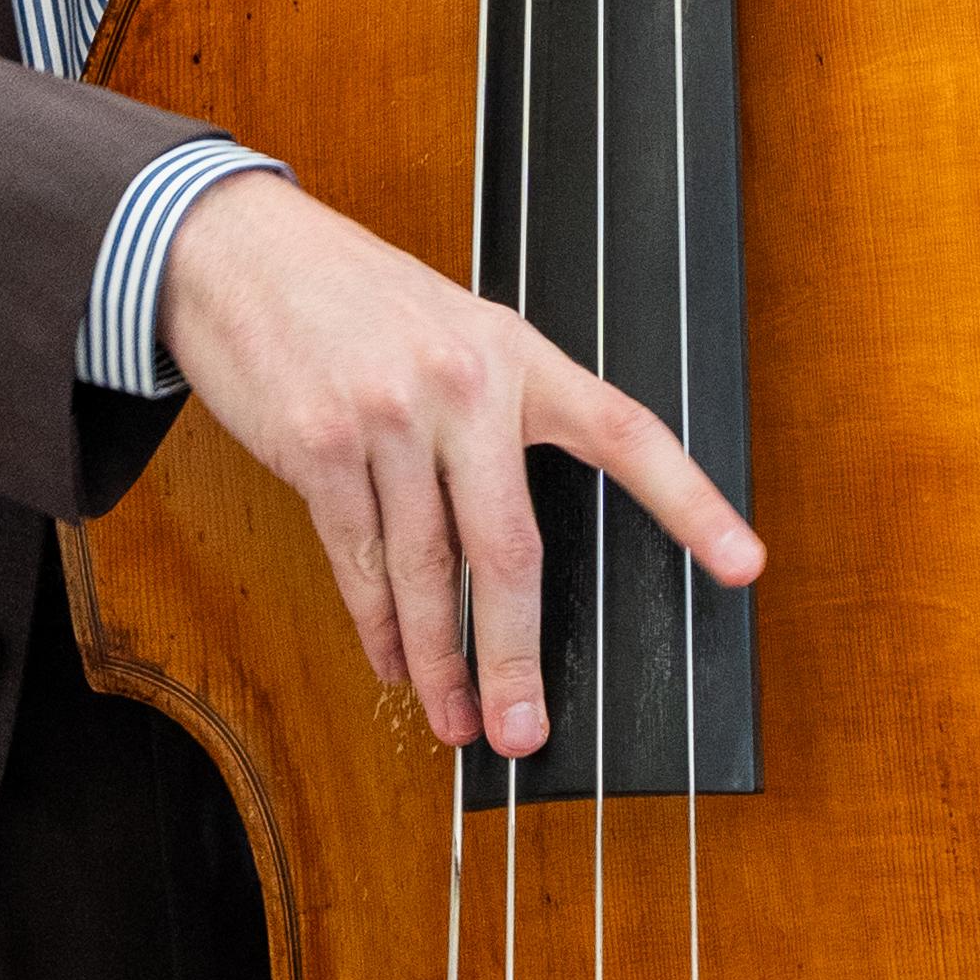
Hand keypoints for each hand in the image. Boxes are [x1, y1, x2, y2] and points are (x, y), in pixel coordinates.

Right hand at [155, 173, 759, 760]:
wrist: (237, 251)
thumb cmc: (353, 296)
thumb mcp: (453, 326)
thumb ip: (496, 409)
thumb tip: (512, 531)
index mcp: (518, 353)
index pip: (627, 431)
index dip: (690, 502)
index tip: (743, 563)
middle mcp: (464, 385)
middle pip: (509, 548)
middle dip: (517, 654)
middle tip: (525, 728)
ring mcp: (389, 417)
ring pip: (429, 573)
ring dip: (439, 661)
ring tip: (457, 717)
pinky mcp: (320, 447)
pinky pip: (361, 563)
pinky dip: (378, 626)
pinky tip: (393, 663)